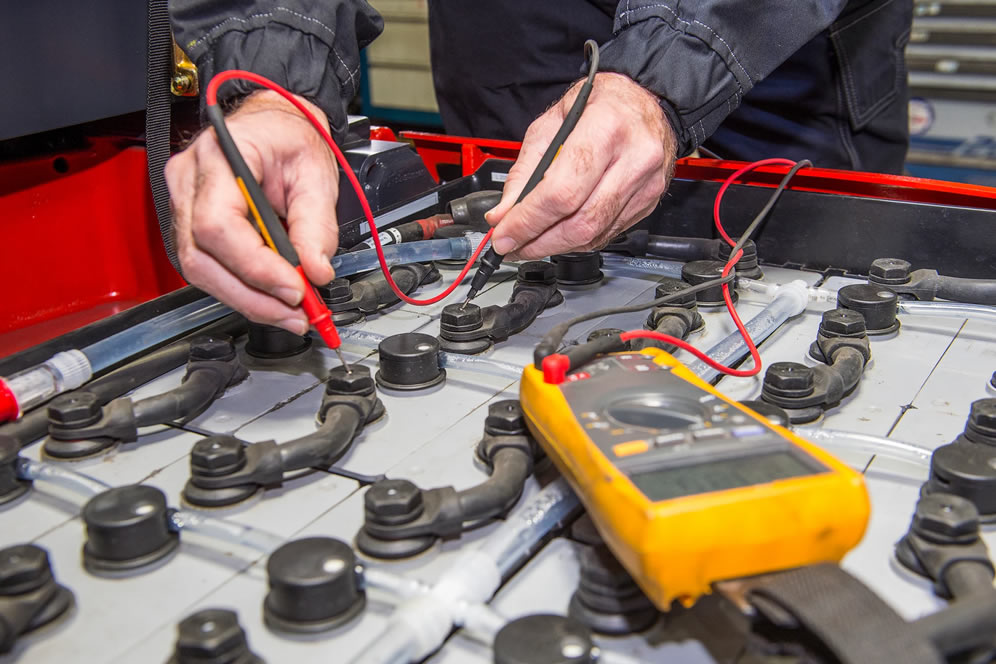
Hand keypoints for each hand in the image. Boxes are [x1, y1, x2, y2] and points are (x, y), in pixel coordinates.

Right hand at [165, 90, 338, 333]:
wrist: (275, 122)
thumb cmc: (290, 137)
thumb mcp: (317, 174)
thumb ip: (317, 225)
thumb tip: (316, 271)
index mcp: (220, 156)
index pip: (219, 226)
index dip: (256, 267)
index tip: (295, 289)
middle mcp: (189, 180)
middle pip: (202, 258)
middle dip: (252, 296)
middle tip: (297, 314)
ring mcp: (183, 202)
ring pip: (200, 270)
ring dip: (248, 300)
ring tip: (290, 313)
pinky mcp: (190, 223)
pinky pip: (208, 266)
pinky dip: (242, 289)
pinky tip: (271, 297)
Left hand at [485, 73, 676, 259]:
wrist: (646, 101)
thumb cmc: (601, 103)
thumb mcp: (552, 121)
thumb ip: (525, 169)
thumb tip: (505, 212)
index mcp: (606, 128)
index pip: (561, 192)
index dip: (528, 221)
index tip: (503, 235)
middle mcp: (634, 158)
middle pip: (580, 222)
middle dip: (538, 242)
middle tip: (511, 245)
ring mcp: (645, 183)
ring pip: (594, 234)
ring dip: (555, 246)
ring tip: (529, 243)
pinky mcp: (648, 201)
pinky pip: (607, 233)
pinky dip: (577, 240)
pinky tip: (559, 234)